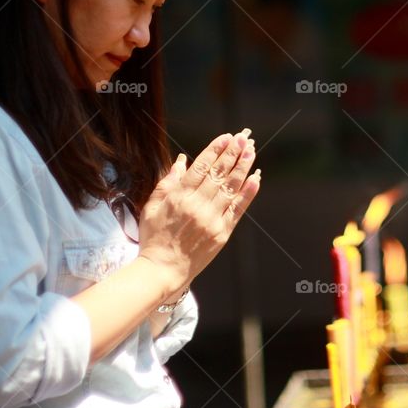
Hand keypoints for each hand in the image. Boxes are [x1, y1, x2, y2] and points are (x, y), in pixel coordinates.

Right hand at [137, 129, 260, 293]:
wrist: (163, 269)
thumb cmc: (154, 237)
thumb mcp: (152, 206)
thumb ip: (167, 183)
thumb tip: (181, 161)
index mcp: (179, 197)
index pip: (201, 167)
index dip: (215, 150)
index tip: (226, 137)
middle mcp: (197, 205)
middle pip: (219, 174)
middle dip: (232, 153)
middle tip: (242, 137)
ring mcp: (211, 219)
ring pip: (230, 188)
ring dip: (242, 168)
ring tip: (251, 151)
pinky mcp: (222, 232)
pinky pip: (238, 209)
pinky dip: (248, 193)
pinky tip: (256, 178)